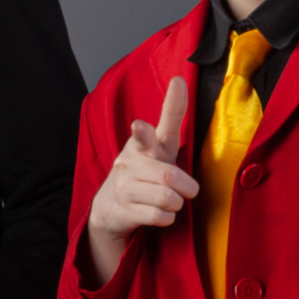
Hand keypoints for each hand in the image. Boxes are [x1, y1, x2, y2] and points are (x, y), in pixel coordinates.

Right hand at [84, 76, 198, 286]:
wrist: (109, 208)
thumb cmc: (143, 174)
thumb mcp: (156, 150)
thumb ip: (168, 124)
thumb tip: (179, 82)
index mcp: (143, 144)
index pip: (157, 122)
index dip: (170, 105)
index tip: (178, 82)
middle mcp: (130, 162)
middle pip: (169, 175)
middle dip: (186, 187)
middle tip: (188, 190)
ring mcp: (124, 186)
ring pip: (166, 198)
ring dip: (176, 203)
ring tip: (170, 201)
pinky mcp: (122, 209)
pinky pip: (159, 216)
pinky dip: (167, 217)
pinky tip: (159, 212)